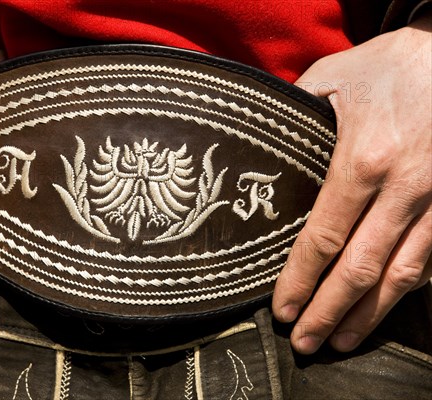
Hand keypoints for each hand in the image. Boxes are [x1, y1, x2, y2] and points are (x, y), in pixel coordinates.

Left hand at [272, 13, 431, 353]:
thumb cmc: (391, 63)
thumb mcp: (331, 77)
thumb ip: (296, 118)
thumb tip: (268, 153)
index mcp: (363, 159)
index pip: (323, 238)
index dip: (301, 280)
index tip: (282, 309)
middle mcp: (403, 187)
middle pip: (360, 268)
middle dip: (328, 311)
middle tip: (304, 343)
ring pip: (402, 273)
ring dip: (370, 313)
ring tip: (342, 339)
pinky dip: (407, 289)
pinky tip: (385, 307)